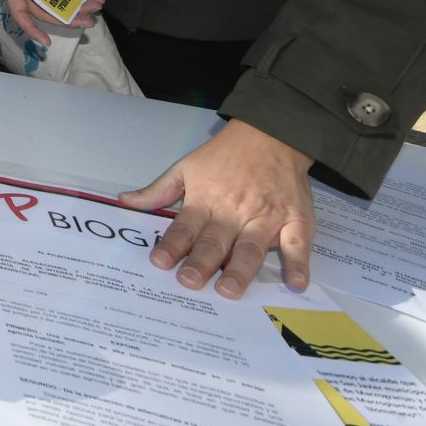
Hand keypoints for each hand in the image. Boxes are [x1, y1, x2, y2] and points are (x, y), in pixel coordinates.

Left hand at [118, 119, 315, 297]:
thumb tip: (126, 202)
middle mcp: (235, 211)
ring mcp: (266, 217)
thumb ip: (158, 190)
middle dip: (201, 263)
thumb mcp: (185, 167)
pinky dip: (299, 264)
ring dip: (240, 270)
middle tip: (189, 282)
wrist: (270, 135)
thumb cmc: (225, 154)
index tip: (160, 263)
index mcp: (206, 200)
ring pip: (251, 248)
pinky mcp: (296, 220)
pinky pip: (298, 244)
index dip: (171, 245)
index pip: (184, 227)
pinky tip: (297, 283)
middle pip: (215, 241)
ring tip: (229, 290)